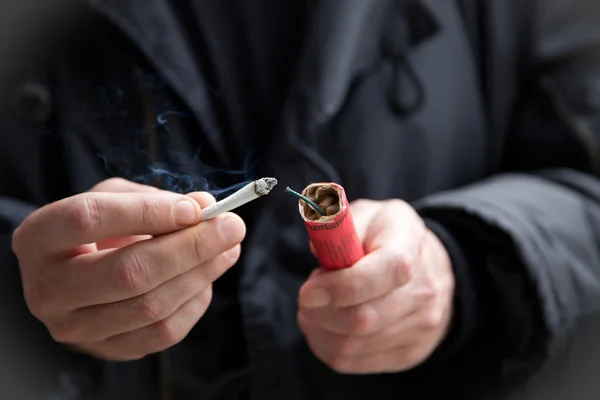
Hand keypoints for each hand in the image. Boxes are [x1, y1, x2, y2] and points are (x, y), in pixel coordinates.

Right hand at [12, 178, 245, 360]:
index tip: (194, 209)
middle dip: (191, 247)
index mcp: (39, 239)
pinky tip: (206, 278)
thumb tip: (204, 207)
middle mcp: (49, 290)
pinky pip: (163, 333)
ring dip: (202, 274)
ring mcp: (76, 328)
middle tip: (231, 227)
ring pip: (151, 306)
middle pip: (129, 272)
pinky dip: (195, 302)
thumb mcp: (115, 199)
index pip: (90, 219)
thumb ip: (155, 199)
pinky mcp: (107, 350)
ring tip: (229, 248)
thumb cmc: (98, 229)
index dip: (148, 212)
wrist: (77, 276)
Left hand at [297, 199, 454, 373]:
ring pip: (352, 347)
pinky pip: (354, 363)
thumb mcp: (367, 214)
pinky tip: (324, 329)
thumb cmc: (388, 237)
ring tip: (312, 312)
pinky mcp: (408, 353)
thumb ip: (339, 225)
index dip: (336, 288)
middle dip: (319, 314)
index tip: (308, 291)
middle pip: (362, 319)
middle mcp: (422, 291)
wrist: (432, 268)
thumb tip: (318, 250)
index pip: (378, 275)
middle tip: (306, 300)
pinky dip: (327, 349)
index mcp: (408, 246)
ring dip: (318, 332)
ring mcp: (420, 327)